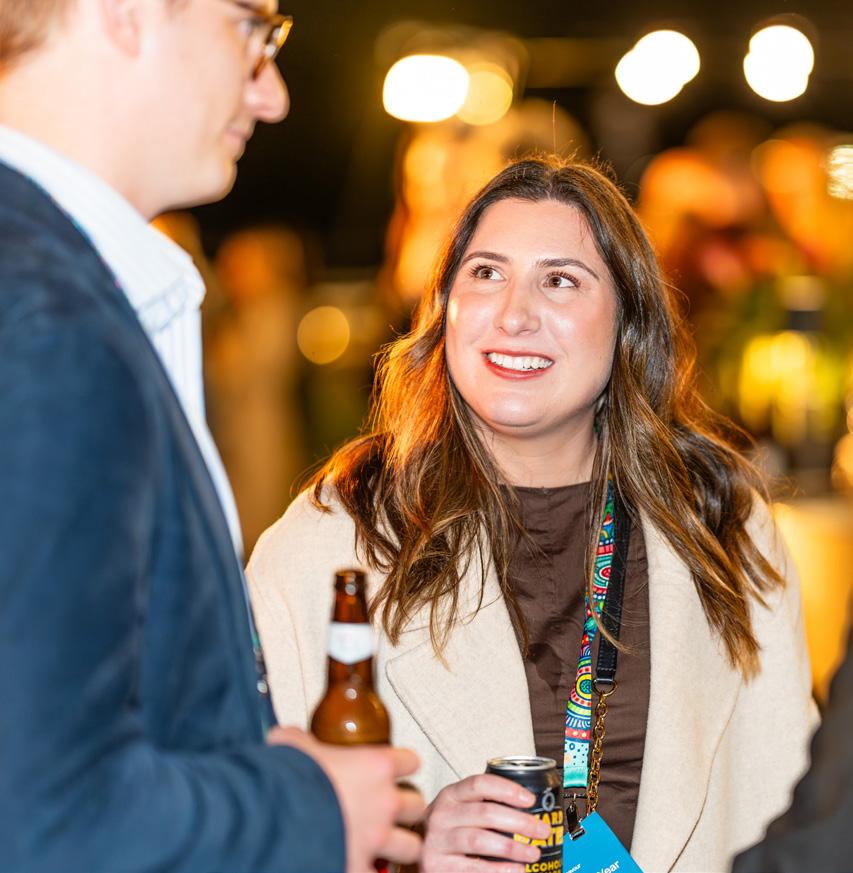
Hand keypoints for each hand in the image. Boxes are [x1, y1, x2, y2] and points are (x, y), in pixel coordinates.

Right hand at [269, 726, 424, 871]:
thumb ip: (303, 741)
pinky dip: (372, 871)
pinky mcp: (361, 869)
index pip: (411, 761)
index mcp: (375, 766)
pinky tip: (361, 866)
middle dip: (405, 809)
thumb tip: (292, 738)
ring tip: (385, 846)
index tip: (393, 770)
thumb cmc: (286, 778)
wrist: (273, 816)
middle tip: (389, 810)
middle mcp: (384, 802)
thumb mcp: (292, 744)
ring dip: (399, 845)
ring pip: (412, 846)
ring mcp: (376, 839)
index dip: (401, 765)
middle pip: (417, 805)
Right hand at [419, 773, 550, 872]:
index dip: (507, 790)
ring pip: (480, 840)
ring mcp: (436, 841)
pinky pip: (473, 868)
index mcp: (450, 795)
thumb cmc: (446, 831)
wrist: (411, 854)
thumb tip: (528, 810)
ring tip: (533, 853)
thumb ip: (482, 805)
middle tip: (541, 831)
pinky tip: (516, 870)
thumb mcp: (457, 811)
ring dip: (512, 847)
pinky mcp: (436, 867)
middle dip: (519, 822)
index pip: (479, 784)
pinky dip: (499, 870)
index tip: (531, 800)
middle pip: (485, 813)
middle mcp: (441, 815)